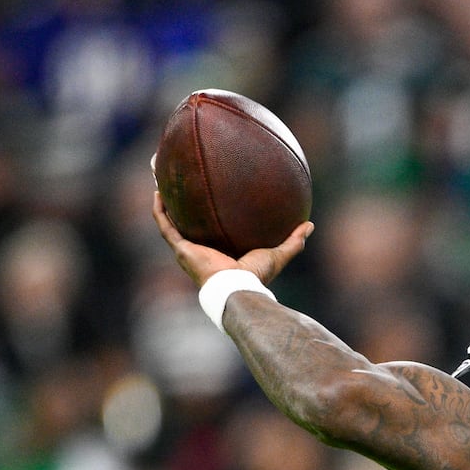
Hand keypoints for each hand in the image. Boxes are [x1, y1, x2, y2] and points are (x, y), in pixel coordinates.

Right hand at [151, 180, 312, 288]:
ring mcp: (188, 250)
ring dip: (165, 203)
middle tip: (180, 186)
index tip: (209, 199)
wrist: (238, 288)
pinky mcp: (181, 249)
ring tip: (161, 181)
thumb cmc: (256, 276)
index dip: (207, 217)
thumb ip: (293, 241)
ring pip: (171, 222)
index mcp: (219, 253)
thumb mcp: (277, 254)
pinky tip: (159, 191)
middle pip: (187, 224)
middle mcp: (200, 251)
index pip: (211, 232)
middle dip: (181, 207)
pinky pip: (165, 225)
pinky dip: (160, 209)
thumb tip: (310, 225)